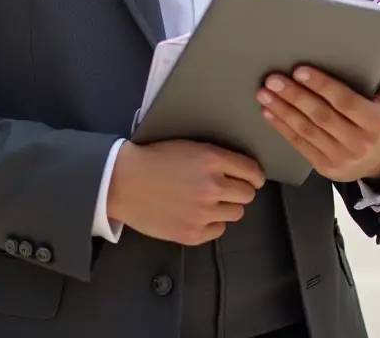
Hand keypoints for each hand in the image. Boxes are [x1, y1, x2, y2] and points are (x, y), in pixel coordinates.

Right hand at [106, 139, 264, 245]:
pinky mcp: (193, 233)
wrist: (124, 181)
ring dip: (226, 207)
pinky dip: (212, 223)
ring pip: (236, 213)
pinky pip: (218, 230)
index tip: (253, 178)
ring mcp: (204, 212)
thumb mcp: (189, 147)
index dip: (254, 176)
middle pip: (247, 195)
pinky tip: (197, 214)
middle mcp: (213, 186)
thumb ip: (216, 158)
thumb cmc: (154, 159)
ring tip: (209, 201)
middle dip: (240, 190)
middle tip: (227, 189)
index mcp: (212, 159)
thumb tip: (242, 171)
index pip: (252, 171)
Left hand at [256, 48, 379, 183]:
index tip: (300, 70)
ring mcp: (340, 158)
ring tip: (264, 92)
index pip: (346, 102)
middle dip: (294, 96)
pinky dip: (281, 127)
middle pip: (321, 116)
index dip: (323, 86)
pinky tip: (268, 111)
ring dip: (282, 110)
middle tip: (273, 78)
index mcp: (376, 123)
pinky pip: (299, 145)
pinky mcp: (324, 167)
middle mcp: (359, 143)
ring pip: (306, 131)